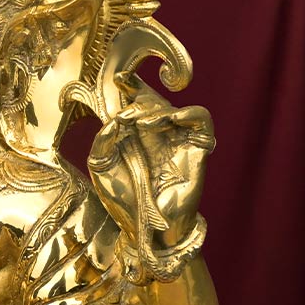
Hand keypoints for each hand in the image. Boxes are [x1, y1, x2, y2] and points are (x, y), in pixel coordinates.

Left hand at [89, 72, 214, 246]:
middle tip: (127, 116)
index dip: (131, 86)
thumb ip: (102, 143)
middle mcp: (154, 134)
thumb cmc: (123, 199)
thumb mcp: (102, 169)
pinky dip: (190, 114)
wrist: (145, 227)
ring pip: (174, 108)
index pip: (134, 102)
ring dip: (159, 109)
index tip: (121, 78)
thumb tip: (113, 121)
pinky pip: (202, 122)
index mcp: (132, 135)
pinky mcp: (196, 150)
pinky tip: (174, 118)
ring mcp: (175, 141)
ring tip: (144, 122)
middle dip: (140, 98)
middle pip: (153, 101)